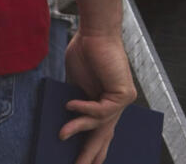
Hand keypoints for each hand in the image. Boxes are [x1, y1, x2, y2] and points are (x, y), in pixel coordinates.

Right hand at [61, 32, 136, 163]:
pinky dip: (84, 109)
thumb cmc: (85, 54)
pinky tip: (70, 105)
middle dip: (89, 154)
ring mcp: (122, 100)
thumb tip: (63, 130)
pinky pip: (102, 110)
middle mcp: (116, 104)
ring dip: (78, 131)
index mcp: (104, 103)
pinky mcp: (124, 94)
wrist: (95, 34)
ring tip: (61, 135)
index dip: (92, 149)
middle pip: (103, 136)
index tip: (83, 163)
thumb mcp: (75, 87)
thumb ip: (75, 107)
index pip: (100, 132)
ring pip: (100, 125)